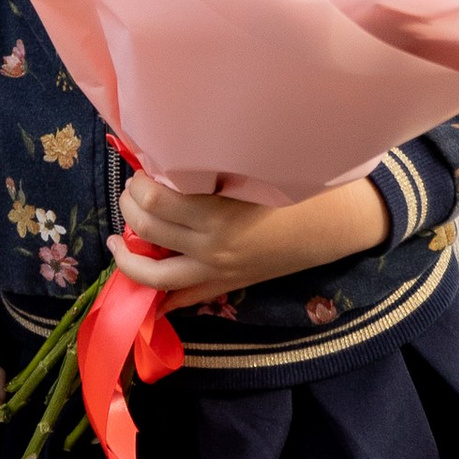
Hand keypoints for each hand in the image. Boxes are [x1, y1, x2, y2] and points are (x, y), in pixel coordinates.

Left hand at [108, 170, 386, 306]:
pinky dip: (162, 299)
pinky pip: (187, 298)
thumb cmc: (301, 186)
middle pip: (149, 230)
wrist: (339, 222)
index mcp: (217, 217)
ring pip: (156, 276)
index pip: (155, 200)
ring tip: (119, 239)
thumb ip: (211, 168)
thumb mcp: (255, 170)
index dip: (139, 182)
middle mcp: (212, 249)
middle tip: (133, 189)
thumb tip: (167, 158)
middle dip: (131, 208)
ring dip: (128, 259)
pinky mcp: (229, 284)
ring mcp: (219, 272)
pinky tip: (144, 296)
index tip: (142, 166)